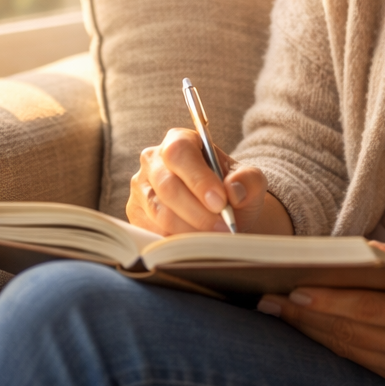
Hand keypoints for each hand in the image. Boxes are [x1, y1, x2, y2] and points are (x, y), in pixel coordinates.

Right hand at [127, 128, 273, 234]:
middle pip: (167, 185)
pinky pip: (152, 232)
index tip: (221, 202)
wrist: (220, 214)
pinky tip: (197, 244)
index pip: (180, 153)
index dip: (198, 179)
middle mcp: (153, 161)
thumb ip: (248, 180)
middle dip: (198, 211)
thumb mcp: (249, 181)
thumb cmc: (232, 191)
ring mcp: (141, 189)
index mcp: (180, 141)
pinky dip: (177, 242)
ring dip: (190, 229)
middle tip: (224, 226)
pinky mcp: (136, 215)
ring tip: (215, 237)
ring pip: (159, 213)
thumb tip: (233, 190)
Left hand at [255, 244, 384, 384]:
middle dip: (305, 317)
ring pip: (347, 349)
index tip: (293, 291)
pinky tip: (306, 324)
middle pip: (349, 334)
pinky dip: (330, 339)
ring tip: (275, 310)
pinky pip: (357, 358)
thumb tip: (344, 251)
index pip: (368, 312)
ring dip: (309, 330)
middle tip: (265, 299)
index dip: (328, 303)